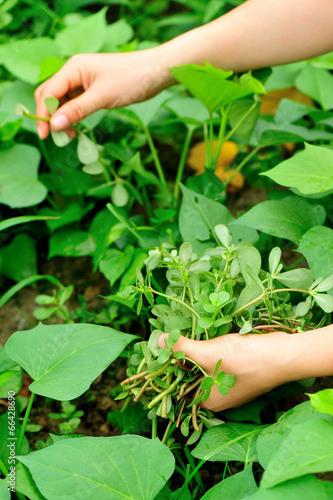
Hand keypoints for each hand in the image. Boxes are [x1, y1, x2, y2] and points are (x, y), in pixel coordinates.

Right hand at [34, 49, 174, 138]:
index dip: (43, 114)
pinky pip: (75, 104)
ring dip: (62, 119)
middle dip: (49, 116)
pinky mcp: (92, 90)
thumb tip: (55, 125)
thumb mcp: (102, 97)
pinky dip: (73, 116)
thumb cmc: (131, 79)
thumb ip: (77, 111)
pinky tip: (77, 128)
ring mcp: (83, 81)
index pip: (48, 92)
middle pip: (50, 95)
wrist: (155, 72)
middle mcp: (74, 72)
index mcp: (73, 68)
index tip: (45, 135)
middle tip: (56, 138)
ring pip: (62, 101)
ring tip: (70, 136)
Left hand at [158, 331, 292, 411]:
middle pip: (193, 377)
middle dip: (183, 358)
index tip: (159, 350)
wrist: (282, 356)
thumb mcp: (207, 353)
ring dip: (198, 353)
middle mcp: (219, 398)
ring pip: (206, 369)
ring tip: (187, 336)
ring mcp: (232, 386)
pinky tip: (210, 338)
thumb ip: (181, 348)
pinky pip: (219, 364)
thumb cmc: (243, 360)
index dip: (169, 368)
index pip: (180, 387)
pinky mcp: (241, 373)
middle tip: (172, 339)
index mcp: (209, 402)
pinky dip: (212, 352)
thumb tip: (157, 340)